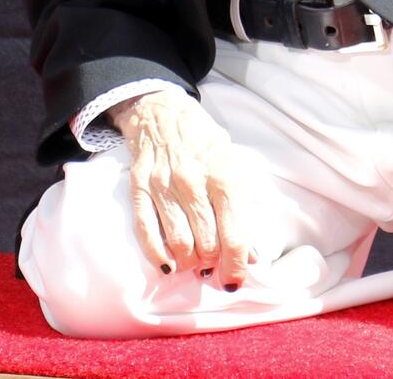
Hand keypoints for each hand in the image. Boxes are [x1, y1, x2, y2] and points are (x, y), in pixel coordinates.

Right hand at [113, 89, 253, 288]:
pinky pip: (146, 231)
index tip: (235, 280)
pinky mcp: (140, 188)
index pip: (233, 234)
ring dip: (188, 262)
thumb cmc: (204, 142)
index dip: (236, 265)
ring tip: (194, 264)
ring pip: (178, 242)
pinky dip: (157, 255)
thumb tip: (253, 255)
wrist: (163, 112)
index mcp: (223, 176)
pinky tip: (167, 265)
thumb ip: (244, 210)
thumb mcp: (233, 165)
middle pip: (206, 243)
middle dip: (212, 264)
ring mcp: (163, 185)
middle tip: (214, 267)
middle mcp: (193, 182)